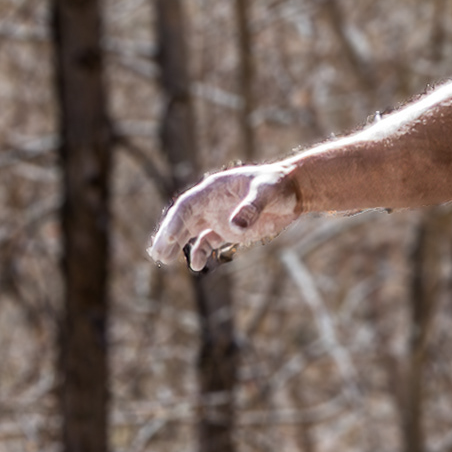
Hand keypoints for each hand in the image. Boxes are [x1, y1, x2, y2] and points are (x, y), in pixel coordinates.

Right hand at [150, 162, 301, 274]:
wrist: (294, 191)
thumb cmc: (280, 186)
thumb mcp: (268, 193)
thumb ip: (251, 208)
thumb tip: (234, 227)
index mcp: (214, 189)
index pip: (187, 206)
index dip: (175, 223)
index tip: (167, 239)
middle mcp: (211, 202)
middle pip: (183, 219)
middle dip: (169, 236)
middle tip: (157, 254)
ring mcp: (218, 216)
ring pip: (191, 231)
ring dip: (177, 244)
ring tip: (162, 259)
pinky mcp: (228, 229)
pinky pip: (208, 241)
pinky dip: (200, 252)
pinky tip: (197, 265)